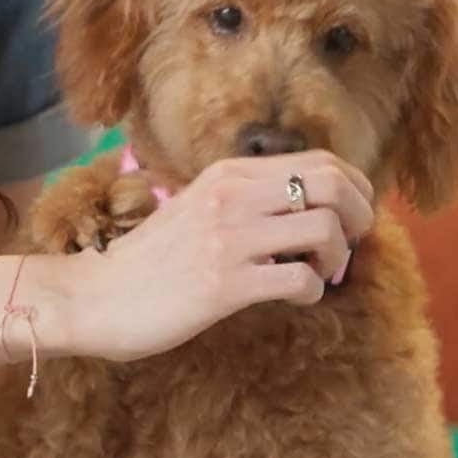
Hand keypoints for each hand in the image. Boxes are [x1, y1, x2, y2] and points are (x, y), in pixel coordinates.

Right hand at [67, 151, 373, 361]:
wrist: (97, 295)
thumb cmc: (155, 255)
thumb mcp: (202, 205)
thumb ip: (250, 197)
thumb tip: (309, 205)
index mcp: (230, 173)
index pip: (321, 161)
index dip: (356, 187)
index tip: (354, 214)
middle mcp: (233, 195)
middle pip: (333, 185)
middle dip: (361, 214)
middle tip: (351, 240)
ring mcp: (230, 238)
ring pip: (324, 229)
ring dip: (338, 255)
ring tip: (321, 270)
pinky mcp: (225, 284)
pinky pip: (300, 280)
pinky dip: (315, 291)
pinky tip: (299, 296)